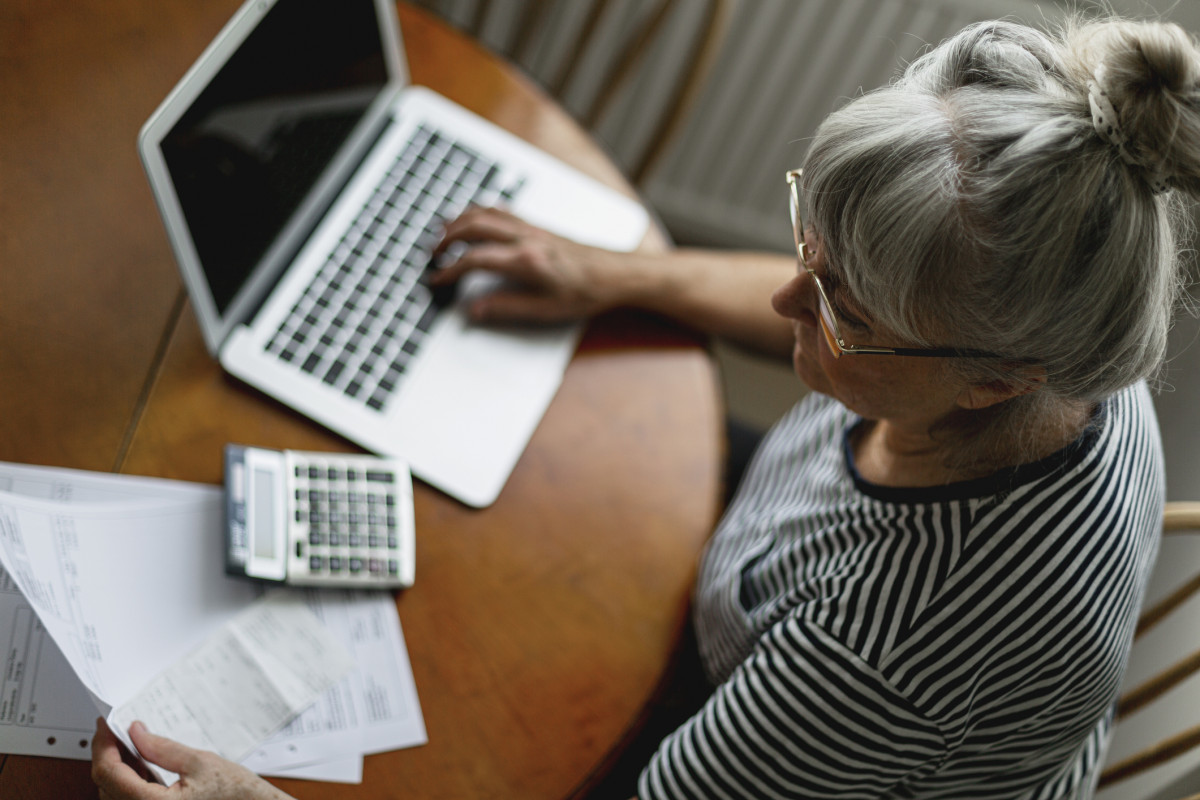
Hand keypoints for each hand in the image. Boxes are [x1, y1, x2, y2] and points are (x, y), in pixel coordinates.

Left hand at [91, 718, 291, 799]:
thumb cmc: (233, 793)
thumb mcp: (200, 762)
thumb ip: (162, 748)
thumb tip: (135, 732)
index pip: (110, 774)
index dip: (103, 746)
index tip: (105, 726)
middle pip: (106, 785)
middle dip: (107, 755)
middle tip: (114, 730)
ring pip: (114, 794)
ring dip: (116, 768)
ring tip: (127, 742)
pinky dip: (127, 780)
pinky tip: (138, 762)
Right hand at [432, 206, 629, 322]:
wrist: (616, 274)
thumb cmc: (586, 292)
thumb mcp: (545, 310)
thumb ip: (506, 308)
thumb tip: (473, 310)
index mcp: (527, 260)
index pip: (476, 260)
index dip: (450, 271)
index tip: (437, 281)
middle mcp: (527, 237)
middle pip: (474, 226)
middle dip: (447, 238)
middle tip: (432, 255)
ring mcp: (532, 227)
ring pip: (486, 213)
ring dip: (460, 221)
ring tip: (443, 234)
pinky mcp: (538, 225)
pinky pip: (502, 210)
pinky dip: (480, 213)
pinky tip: (474, 220)